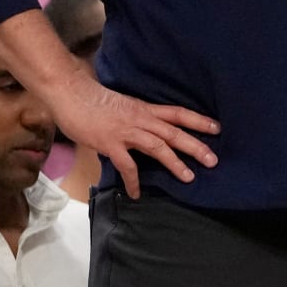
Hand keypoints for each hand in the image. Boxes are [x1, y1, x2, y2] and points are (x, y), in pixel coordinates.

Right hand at [56, 78, 218, 198]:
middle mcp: (140, 118)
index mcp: (144, 108)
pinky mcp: (110, 142)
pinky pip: (127, 165)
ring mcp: (126, 131)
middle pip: (174, 131)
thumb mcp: (121, 106)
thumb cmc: (91, 99)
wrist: (69, 92)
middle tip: (214, 160)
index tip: (217, 128)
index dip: (198, 120)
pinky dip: (133, 181)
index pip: (177, 113)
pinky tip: (136, 194)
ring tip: (190, 177)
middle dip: (196, 146)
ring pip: (158, 146)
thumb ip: (134, 119)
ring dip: (175, 162)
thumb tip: (141, 133)